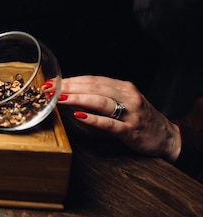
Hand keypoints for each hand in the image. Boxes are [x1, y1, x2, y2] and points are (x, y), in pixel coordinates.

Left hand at [57, 75, 181, 161]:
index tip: (52, 82)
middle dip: (69, 87)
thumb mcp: (123, 101)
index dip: (70, 80)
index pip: (92, 80)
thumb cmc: (140, 118)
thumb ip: (102, 95)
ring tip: (60, 98)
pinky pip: (110, 123)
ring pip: (100, 102)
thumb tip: (72, 91)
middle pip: (93, 88)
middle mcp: (127, 96)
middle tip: (49, 89)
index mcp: (123, 87)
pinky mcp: (131, 130)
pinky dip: (93, 119)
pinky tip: (79, 116)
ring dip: (78, 99)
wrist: (167, 137)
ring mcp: (130, 113)